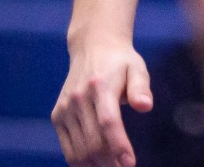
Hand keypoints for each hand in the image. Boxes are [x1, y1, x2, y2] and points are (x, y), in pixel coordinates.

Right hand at [52, 39, 151, 166]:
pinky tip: (96, 165)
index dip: (118, 146)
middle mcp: (78, 98)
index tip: (130, 164)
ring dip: (96, 166)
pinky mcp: (57, 116)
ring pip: (78, 150)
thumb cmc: (120, 62)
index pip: (108, 122)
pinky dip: (81, 163)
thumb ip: (141, 87)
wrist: (92, 48)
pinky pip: (68, 148)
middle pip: (93, 141)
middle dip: (110, 162)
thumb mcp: (137, 67)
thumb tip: (145, 106)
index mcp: (100, 86)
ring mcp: (65, 109)